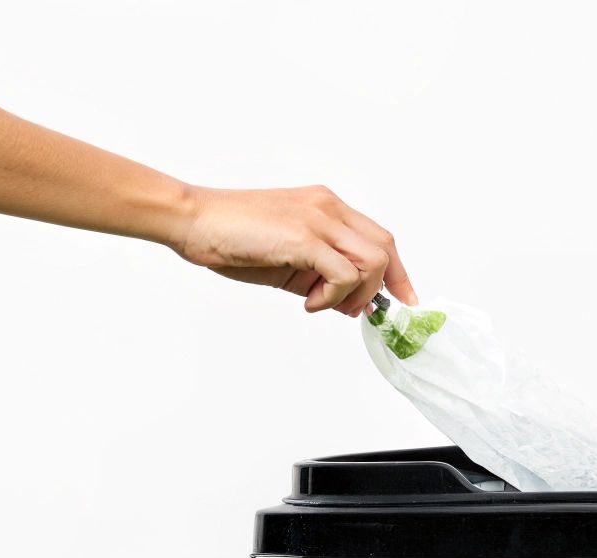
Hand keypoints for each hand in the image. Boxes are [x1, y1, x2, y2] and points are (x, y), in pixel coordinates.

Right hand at [173, 185, 417, 315]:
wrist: (193, 219)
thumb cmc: (230, 235)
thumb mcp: (284, 254)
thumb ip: (315, 269)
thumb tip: (342, 298)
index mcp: (325, 205)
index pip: (378, 237)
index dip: (396, 272)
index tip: (403, 299)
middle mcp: (328, 207)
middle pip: (384, 248)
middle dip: (382, 288)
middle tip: (354, 312)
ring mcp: (318, 220)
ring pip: (371, 263)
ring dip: (353, 295)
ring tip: (319, 303)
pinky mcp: (304, 238)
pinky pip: (345, 275)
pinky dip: (332, 298)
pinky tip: (306, 302)